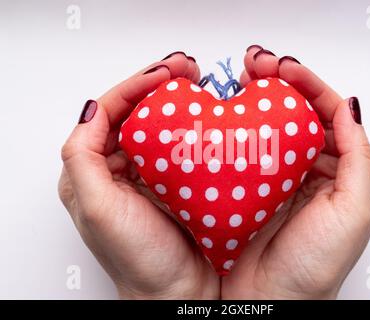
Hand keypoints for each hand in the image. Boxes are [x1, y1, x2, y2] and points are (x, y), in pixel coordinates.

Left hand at [58, 52, 219, 298]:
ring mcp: (147, 174)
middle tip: (184, 68)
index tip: (163, 74)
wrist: (177, 293)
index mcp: (92, 172)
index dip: (133, 87)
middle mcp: (118, 169)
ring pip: (158, 124)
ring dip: (176, 101)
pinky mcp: (173, 182)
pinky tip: (205, 116)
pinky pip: (179, 145)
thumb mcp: (98, 210)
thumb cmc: (138, 260)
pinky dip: (191, 127)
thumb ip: (83, 159)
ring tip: (196, 82)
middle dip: (157, 85)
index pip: (107, 113)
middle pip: (134, 113)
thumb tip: (90, 111)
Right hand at [221, 46, 369, 298]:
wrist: (270, 301)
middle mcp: (304, 170)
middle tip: (257, 64)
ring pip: (266, 128)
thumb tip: (349, 107)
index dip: (308, 86)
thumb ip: (357, 157)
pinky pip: (243, 151)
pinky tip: (226, 117)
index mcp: (334, 172)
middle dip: (278, 84)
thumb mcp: (353, 211)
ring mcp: (273, 177)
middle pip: (293, 114)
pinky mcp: (246, 187)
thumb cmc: (314, 266)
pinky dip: (235, 131)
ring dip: (254, 101)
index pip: (325, 115)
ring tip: (240, 80)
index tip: (285, 70)